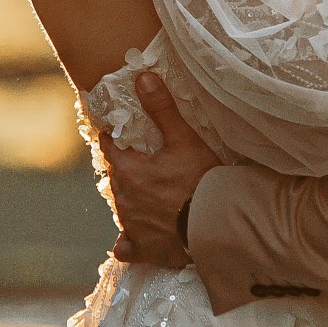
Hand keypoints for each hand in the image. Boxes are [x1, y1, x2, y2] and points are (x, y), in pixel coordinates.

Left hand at [100, 72, 221, 268]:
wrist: (217, 226)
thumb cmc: (201, 180)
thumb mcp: (184, 139)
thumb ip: (162, 109)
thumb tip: (142, 77)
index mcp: (129, 171)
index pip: (110, 147)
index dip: (115, 138)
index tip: (119, 134)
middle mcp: (124, 199)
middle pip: (117, 178)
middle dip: (125, 169)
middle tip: (141, 162)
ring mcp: (132, 226)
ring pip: (122, 207)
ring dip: (130, 200)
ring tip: (146, 195)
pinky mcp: (144, 249)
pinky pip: (128, 246)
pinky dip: (128, 241)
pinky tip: (129, 241)